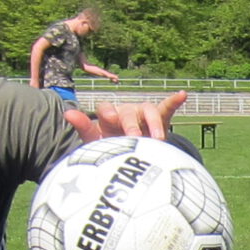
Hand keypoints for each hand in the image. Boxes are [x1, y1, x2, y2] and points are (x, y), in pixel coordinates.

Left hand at [65, 91, 188, 143]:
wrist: (131, 155)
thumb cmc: (111, 146)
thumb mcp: (96, 140)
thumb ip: (84, 127)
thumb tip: (67, 112)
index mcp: (110, 116)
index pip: (107, 108)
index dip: (109, 112)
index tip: (111, 119)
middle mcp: (126, 111)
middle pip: (129, 112)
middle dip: (131, 124)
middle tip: (135, 138)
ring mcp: (143, 113)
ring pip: (149, 111)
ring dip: (153, 124)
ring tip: (158, 139)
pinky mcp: (160, 117)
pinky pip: (167, 108)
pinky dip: (174, 101)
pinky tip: (182, 94)